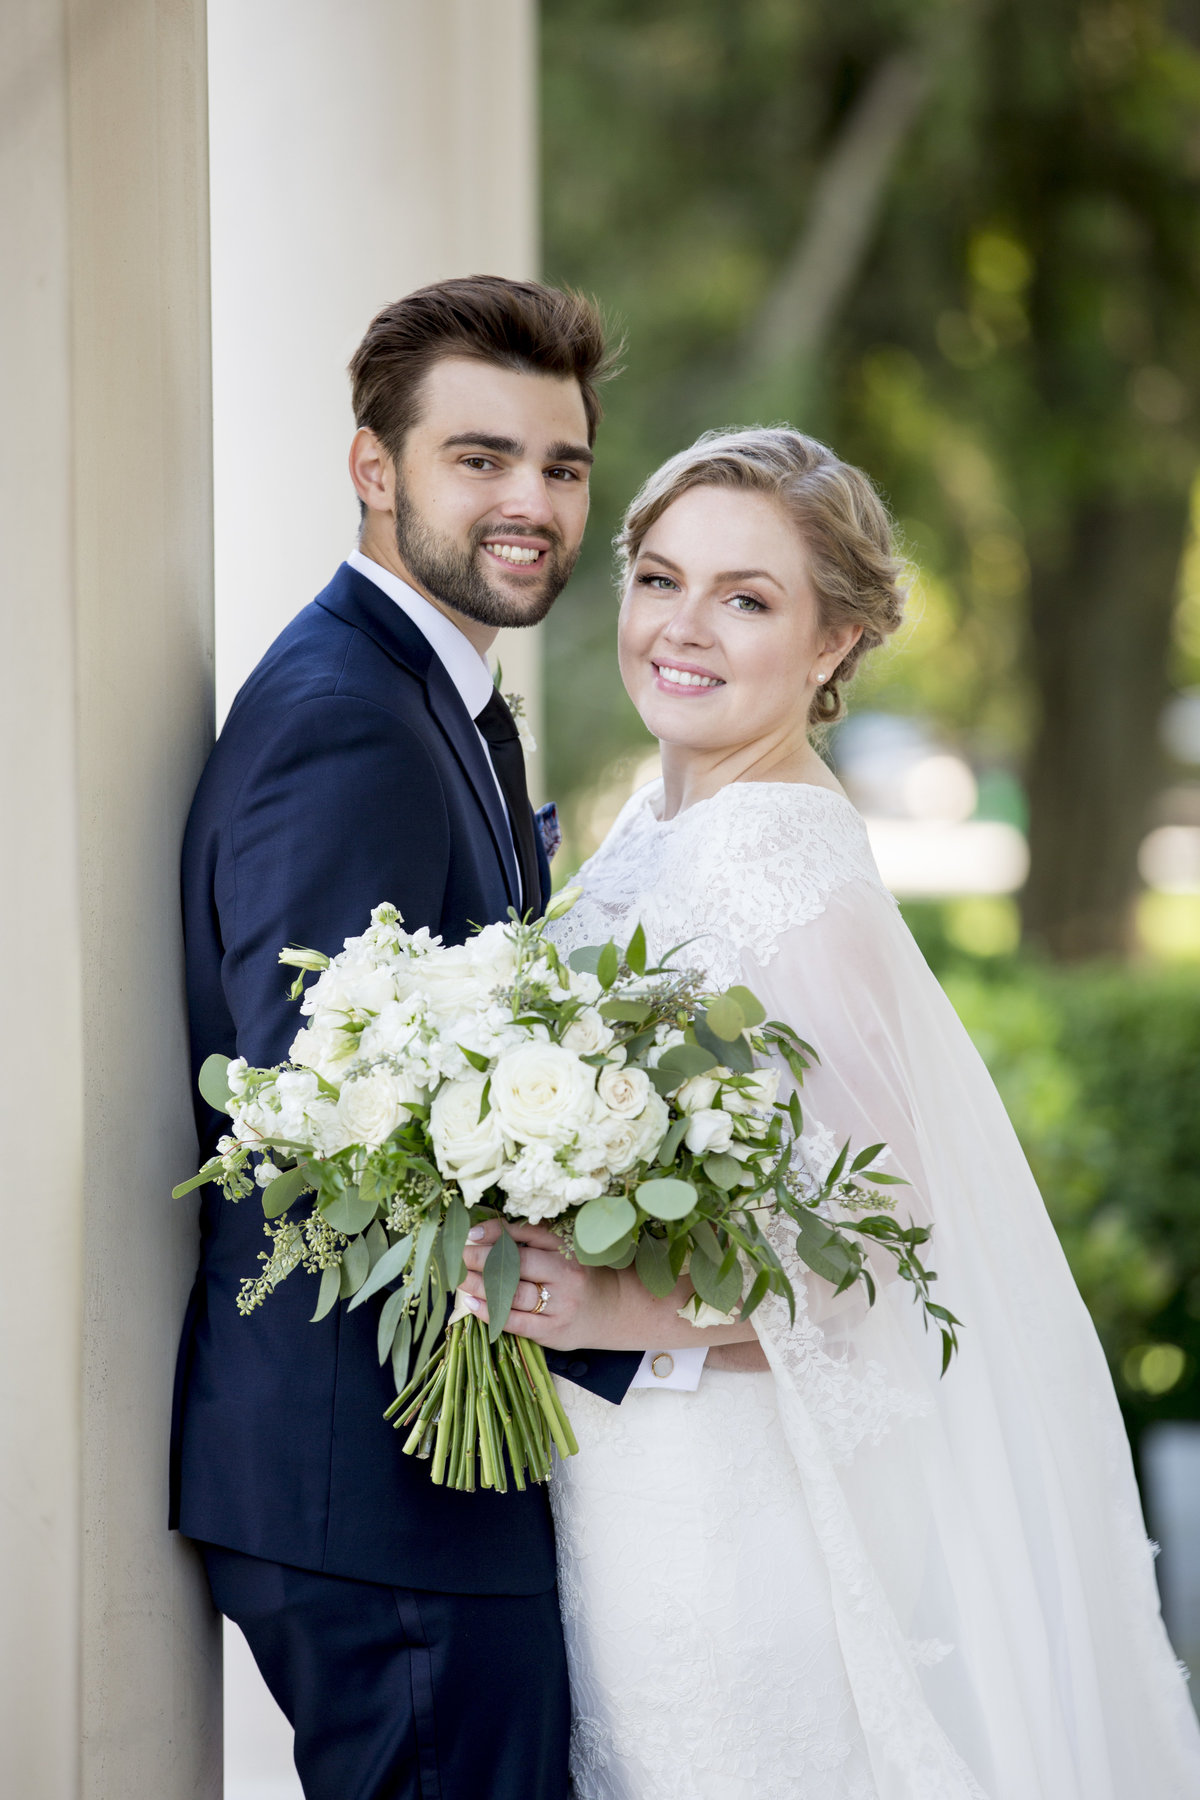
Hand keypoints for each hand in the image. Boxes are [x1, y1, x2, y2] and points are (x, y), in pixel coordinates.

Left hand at [457, 1217, 618, 1351]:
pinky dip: (490, 1313)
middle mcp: (566, 1275)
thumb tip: (484, 1232)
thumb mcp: (563, 1249)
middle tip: (458, 1256)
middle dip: (482, 1260)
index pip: (527, 1236)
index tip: (471, 1234)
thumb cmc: (579, 1275)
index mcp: (569, 1249)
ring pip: (513, 1294)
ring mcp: (560, 1305)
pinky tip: (473, 1304)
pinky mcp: (553, 1331)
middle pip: (517, 1265)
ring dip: (481, 1285)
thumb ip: (530, 1238)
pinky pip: (516, 1322)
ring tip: (460, 1279)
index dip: (497, 1234)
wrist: (612, 1310)